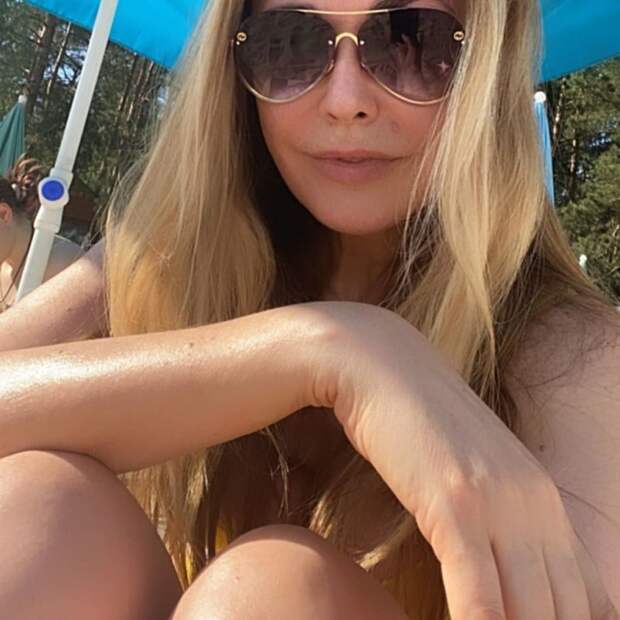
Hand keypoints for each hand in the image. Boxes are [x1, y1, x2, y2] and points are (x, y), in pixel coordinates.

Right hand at [303, 301, 617, 619]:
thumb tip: (501, 569)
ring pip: (527, 614)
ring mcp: (499, 501)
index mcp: (546, 499)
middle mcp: (536, 503)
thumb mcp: (472, 471)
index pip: (588, 599)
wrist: (383, 365)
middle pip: (563, 614)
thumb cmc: (420, 422)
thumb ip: (498, 516)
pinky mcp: (456, 503)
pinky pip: (478, 596)